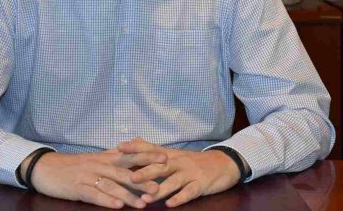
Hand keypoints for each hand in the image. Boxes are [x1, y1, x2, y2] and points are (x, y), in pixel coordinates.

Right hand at [27, 151, 164, 208]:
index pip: (129, 155)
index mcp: (104, 157)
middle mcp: (99, 165)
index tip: (165, 157)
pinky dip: (106, 200)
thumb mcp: (94, 159)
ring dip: (128, 195)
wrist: (45, 168)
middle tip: (160, 185)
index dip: (147, 156)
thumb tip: (132, 152)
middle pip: (124, 170)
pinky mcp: (78, 188)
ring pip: (112, 185)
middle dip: (143, 178)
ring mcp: (89, 176)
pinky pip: (94, 195)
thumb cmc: (73, 165)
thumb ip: (113, 157)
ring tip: (143, 203)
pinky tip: (117, 207)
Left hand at [118, 138, 241, 207]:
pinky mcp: (200, 184)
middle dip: (145, 172)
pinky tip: (170, 204)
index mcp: (170, 154)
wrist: (223, 163)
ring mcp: (190, 172)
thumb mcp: (173, 153)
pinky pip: (189, 191)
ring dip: (159, 190)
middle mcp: (179, 161)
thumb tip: (133, 139)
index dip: (136, 148)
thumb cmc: (193, 161)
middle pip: (160, 166)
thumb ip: (153, 148)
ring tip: (146, 197)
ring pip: (173, 181)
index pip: (151, 149)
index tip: (119, 147)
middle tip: (131, 178)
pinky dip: (180, 197)